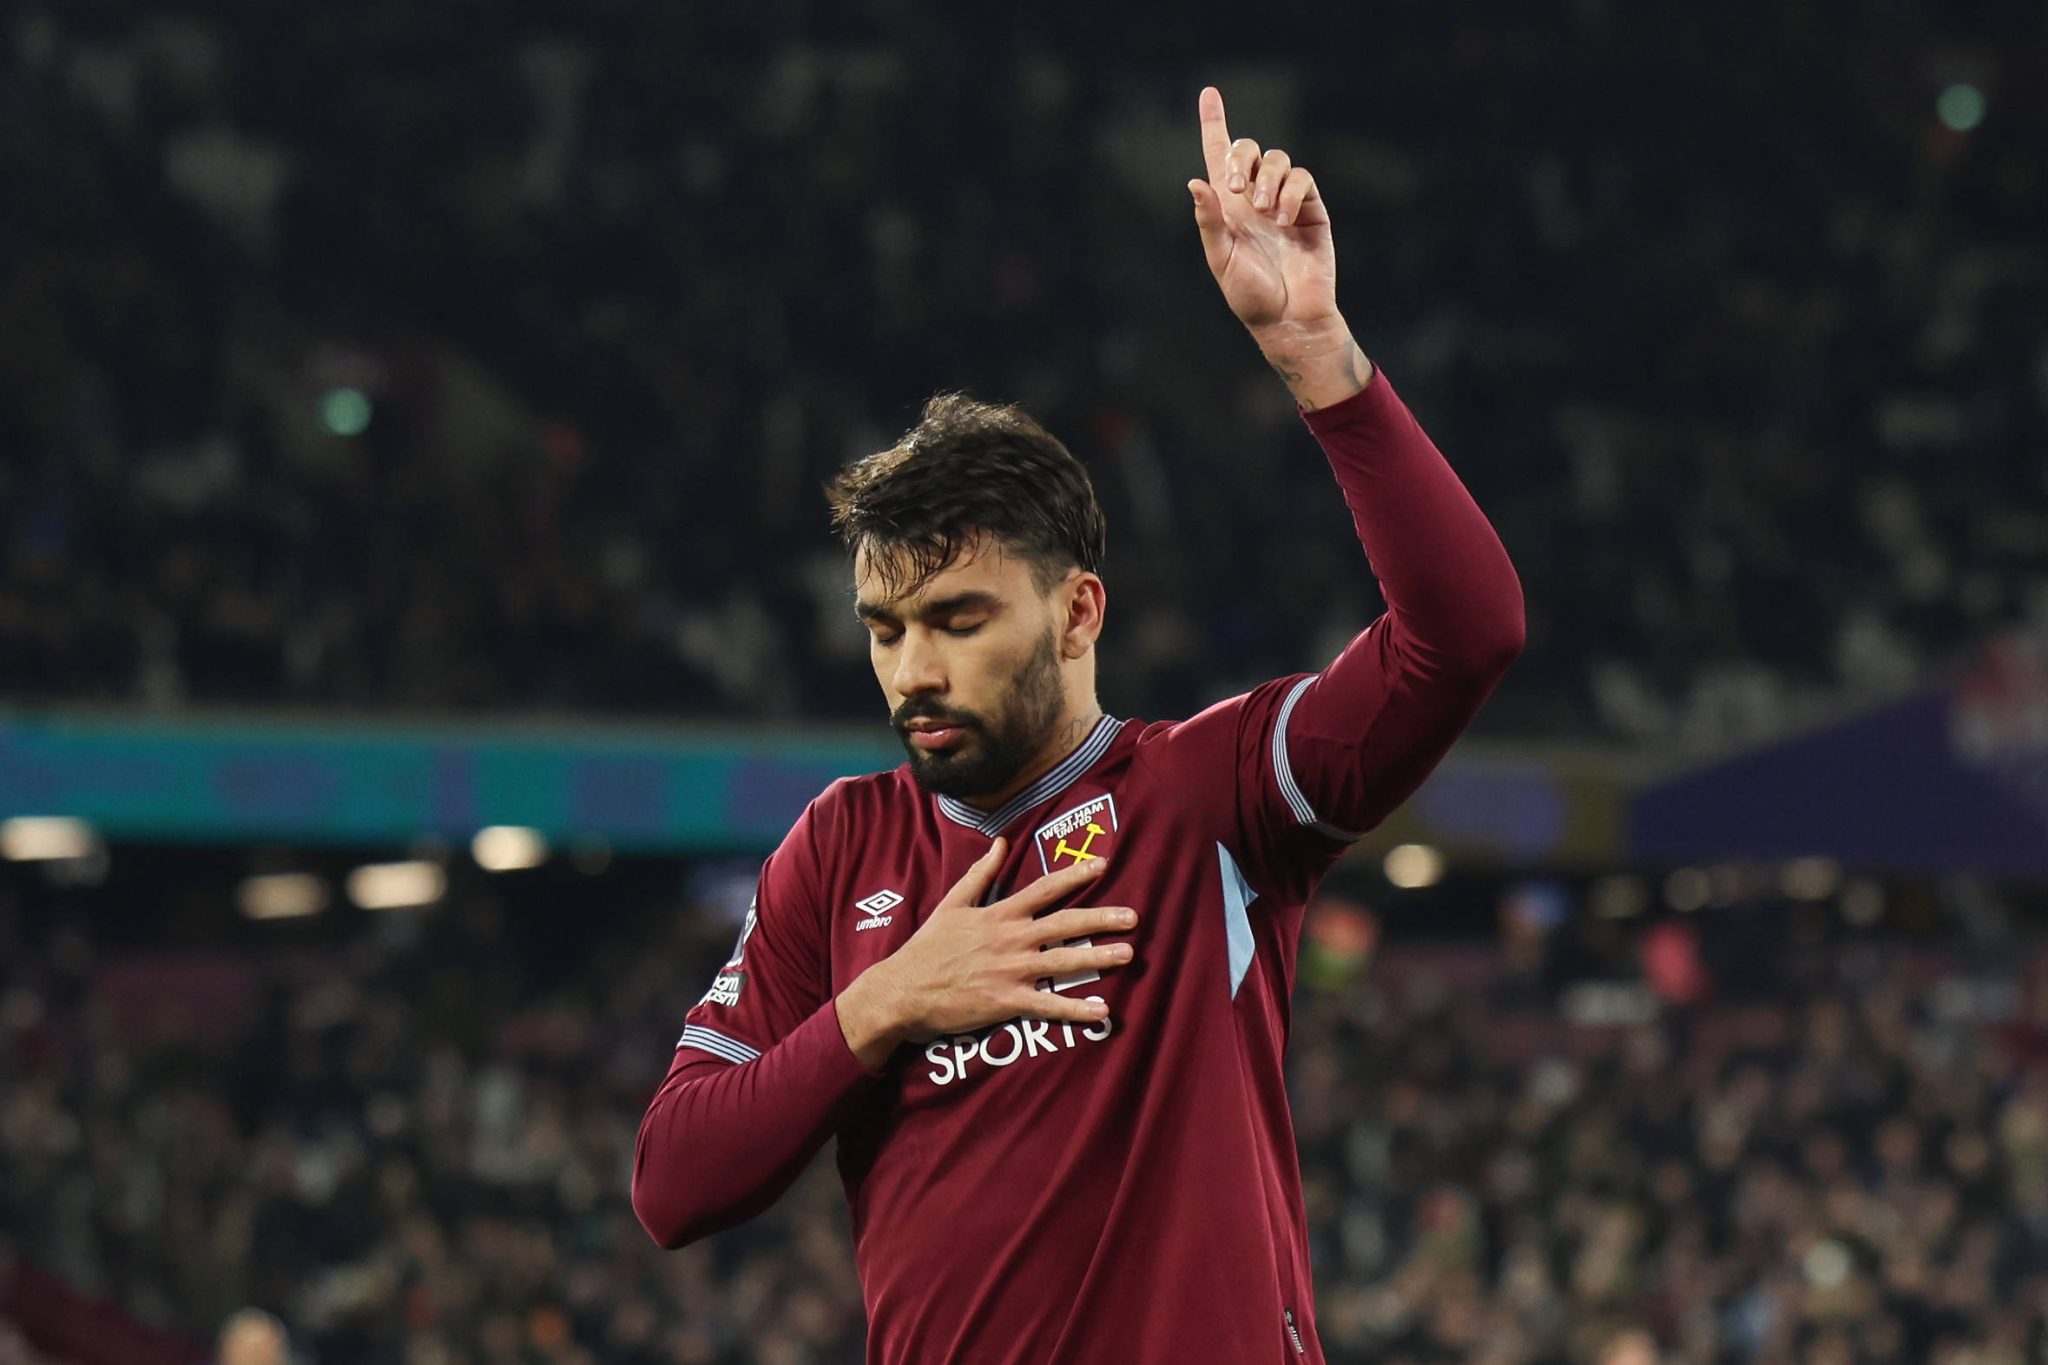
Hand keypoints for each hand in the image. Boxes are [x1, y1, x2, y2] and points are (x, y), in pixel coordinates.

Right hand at [837, 838, 1137, 1070]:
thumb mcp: (952, 904)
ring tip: (1127, 954)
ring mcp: (1011, 971)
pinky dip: (1076, 1009)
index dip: (1076, 875)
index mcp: (999, 914)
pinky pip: (1049, 1005)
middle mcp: (1011, 939)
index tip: (1103, 865)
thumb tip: (1000, 844)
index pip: (1045, 889)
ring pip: (1063, 962)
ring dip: (1097, 958)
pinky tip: (1101, 1010)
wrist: (903, 990)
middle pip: (1064, 924)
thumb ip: (980, 874)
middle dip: (1101, 918)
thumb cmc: (927, 947)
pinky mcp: (1006, 1002)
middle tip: (1133, 917)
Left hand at [1190, 86, 1336, 334]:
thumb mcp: (1221, 259)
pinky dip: (1290, 193)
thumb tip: (1195, 182)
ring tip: (1263, 212)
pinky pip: (1302, 180)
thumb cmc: (1250, 295)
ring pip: (1278, 160)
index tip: (1209, 94)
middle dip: (1241, 159)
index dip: (1214, 124)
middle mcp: (1255, 197)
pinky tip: (1282, 218)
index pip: (1219, 156)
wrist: (1288, 316)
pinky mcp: (1310, 208)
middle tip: (1236, 190)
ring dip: (1267, 179)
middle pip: (1249, 148)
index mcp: (1227, 206)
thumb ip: (1209, 221)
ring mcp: (1284, 200)